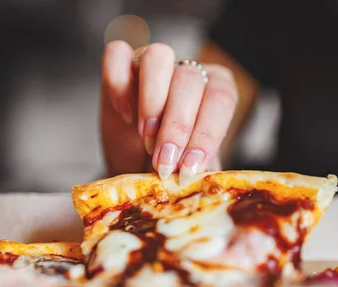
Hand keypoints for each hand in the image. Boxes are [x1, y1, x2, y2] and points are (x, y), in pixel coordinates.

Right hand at [100, 41, 236, 182]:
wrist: (137, 167)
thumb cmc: (173, 165)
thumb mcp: (192, 170)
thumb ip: (201, 169)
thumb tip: (205, 180)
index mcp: (218, 90)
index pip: (220, 100)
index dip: (206, 134)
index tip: (189, 168)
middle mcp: (189, 70)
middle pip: (189, 80)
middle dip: (176, 127)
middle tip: (164, 163)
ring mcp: (155, 64)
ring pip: (157, 56)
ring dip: (152, 101)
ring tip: (146, 136)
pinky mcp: (120, 64)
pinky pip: (117, 55)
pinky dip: (119, 84)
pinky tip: (124, 115)